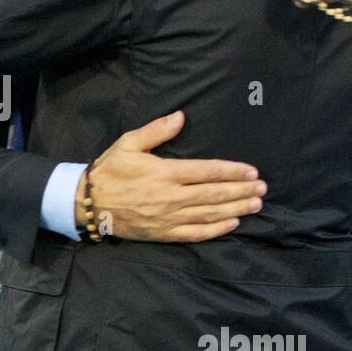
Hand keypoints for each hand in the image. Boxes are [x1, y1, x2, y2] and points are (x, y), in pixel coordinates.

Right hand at [77, 111, 265, 242]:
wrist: (89, 204)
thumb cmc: (110, 171)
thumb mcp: (129, 144)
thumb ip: (156, 131)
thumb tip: (180, 117)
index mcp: (165, 172)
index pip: (208, 171)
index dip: (233, 171)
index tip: (252, 171)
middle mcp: (171, 196)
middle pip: (215, 194)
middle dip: (241, 190)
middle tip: (262, 188)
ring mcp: (169, 217)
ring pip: (210, 214)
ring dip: (235, 209)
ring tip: (255, 205)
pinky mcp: (164, 233)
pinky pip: (195, 233)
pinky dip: (216, 230)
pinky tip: (232, 224)